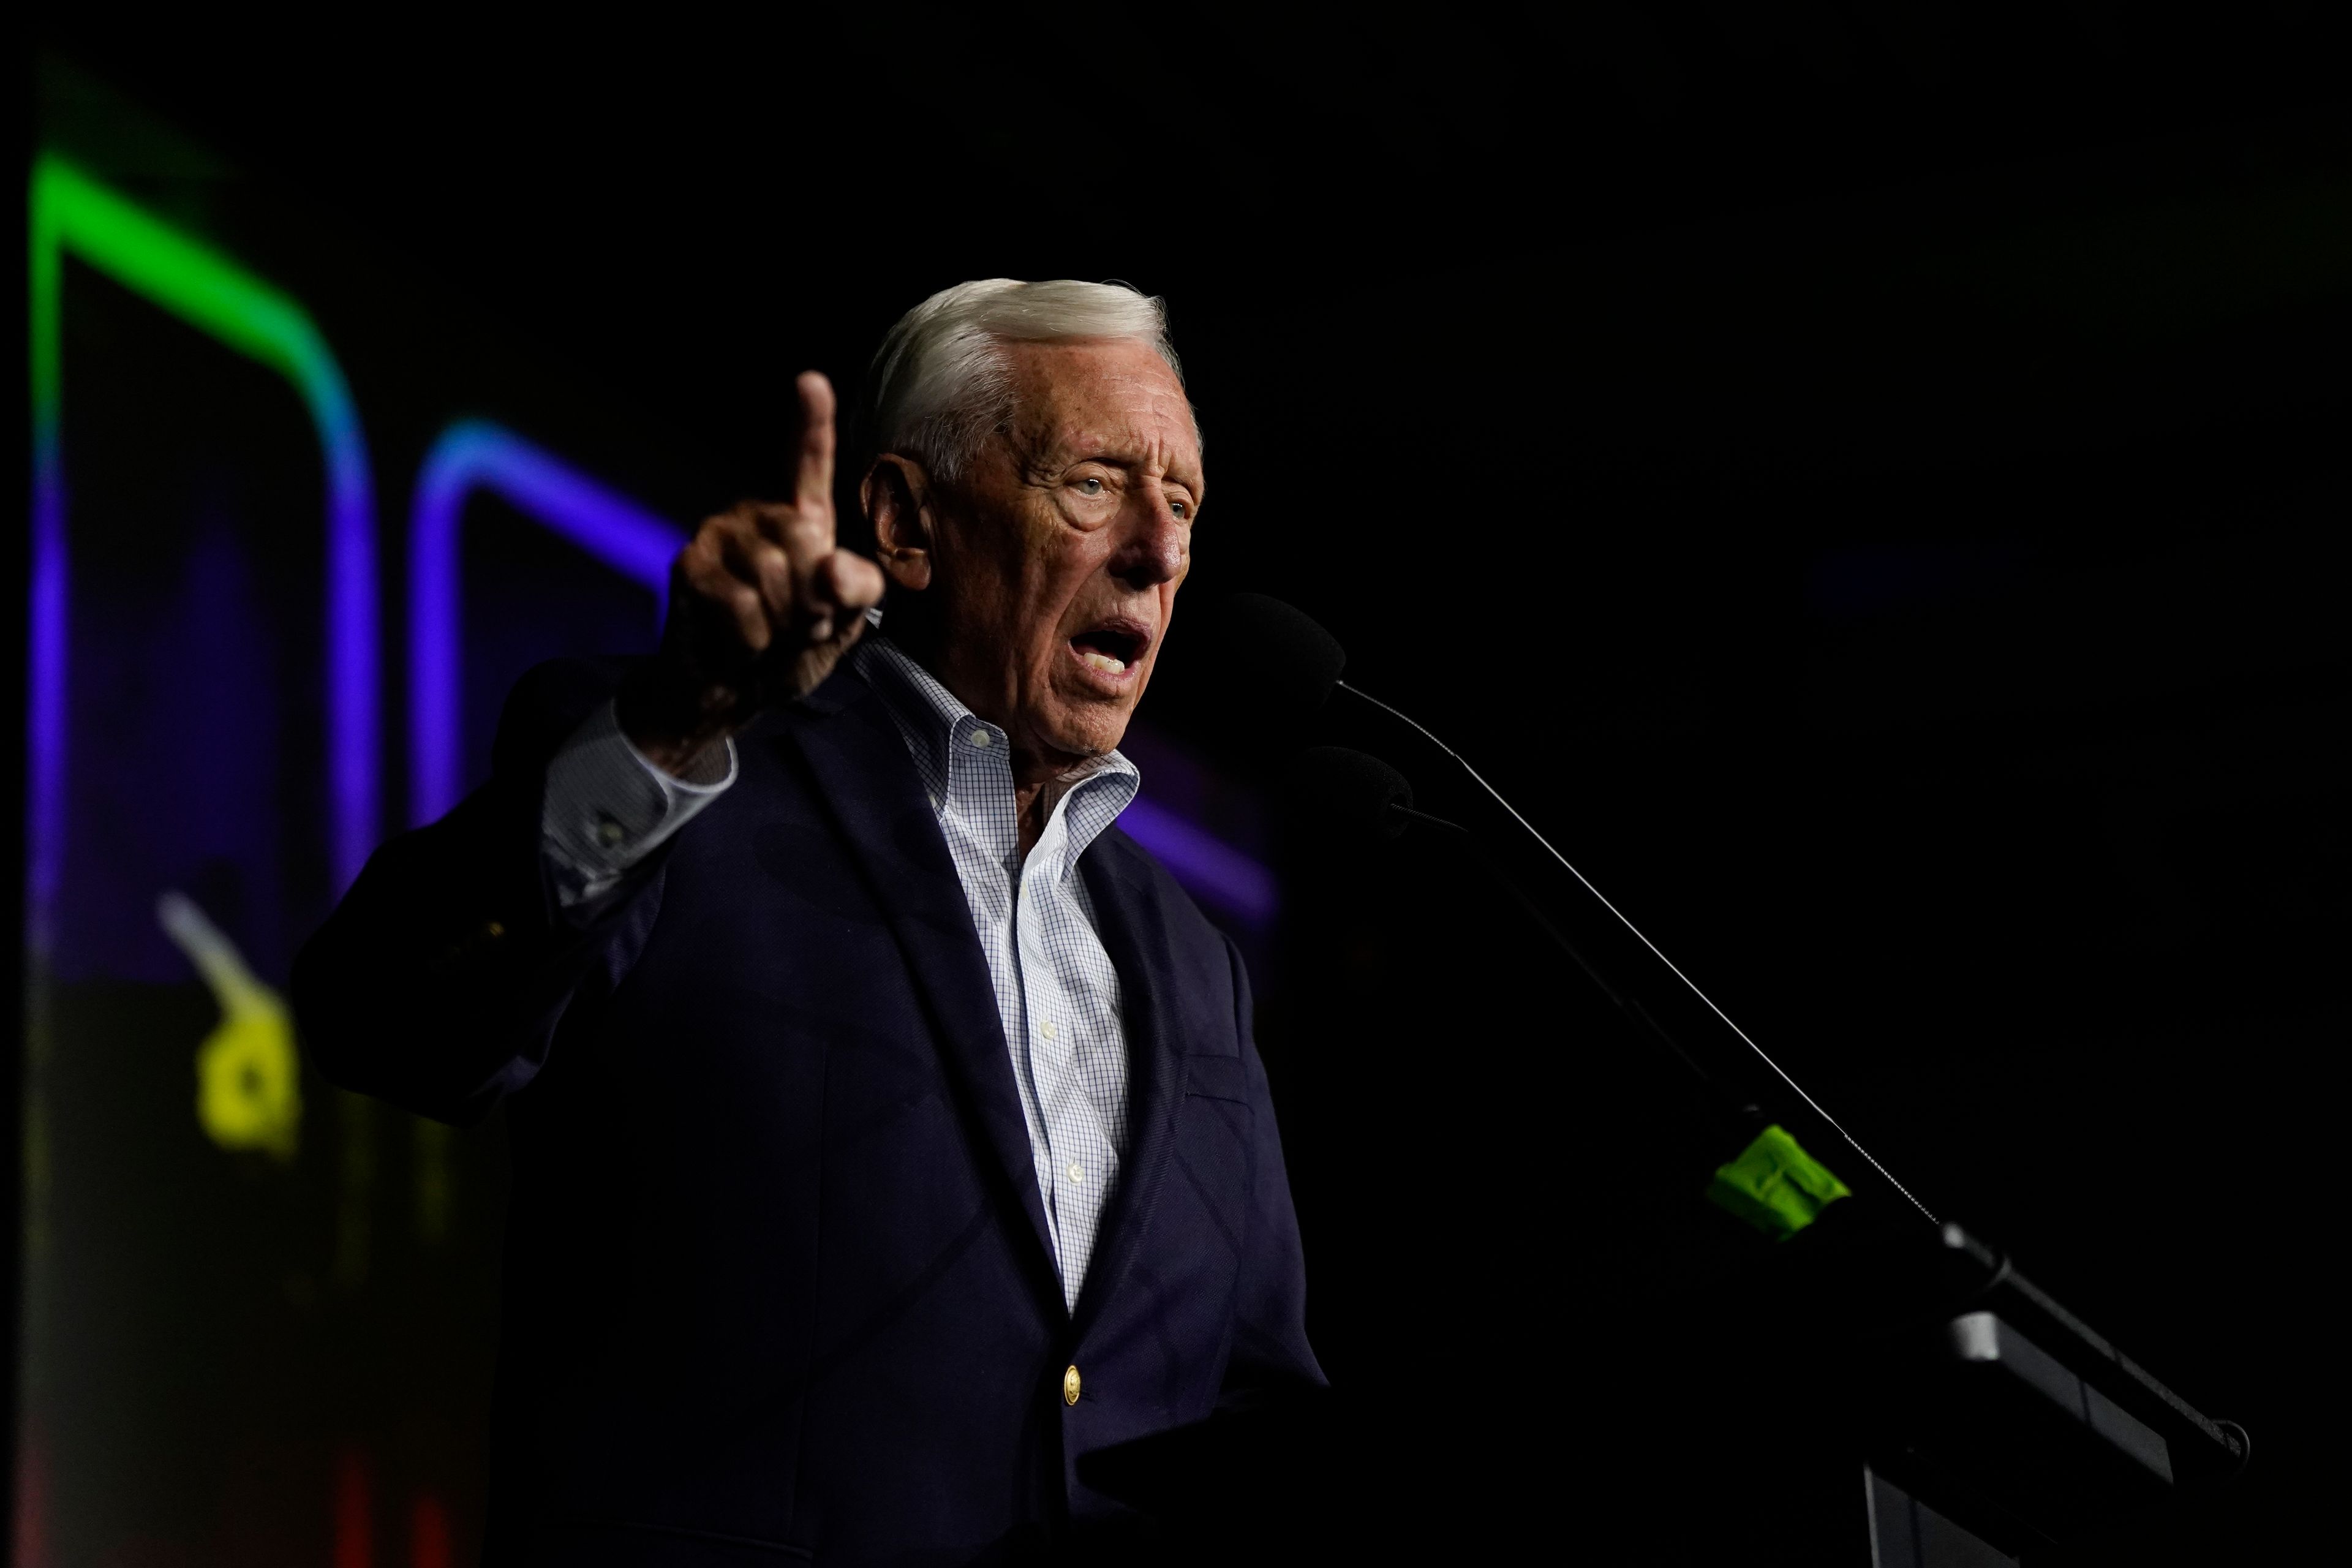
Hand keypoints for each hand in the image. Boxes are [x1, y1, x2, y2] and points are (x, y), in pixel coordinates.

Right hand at [619, 372, 886, 774]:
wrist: (729, 694)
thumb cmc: (789, 652)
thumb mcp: (844, 624)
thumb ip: (858, 591)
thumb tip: (831, 568)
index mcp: (799, 520)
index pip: (807, 463)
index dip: (811, 423)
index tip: (810, 381)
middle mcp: (756, 515)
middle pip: (806, 542)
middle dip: (814, 603)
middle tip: (798, 627)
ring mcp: (717, 535)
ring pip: (773, 574)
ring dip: (783, 626)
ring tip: (766, 636)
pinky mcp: (687, 565)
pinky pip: (740, 604)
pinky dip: (751, 640)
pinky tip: (737, 645)